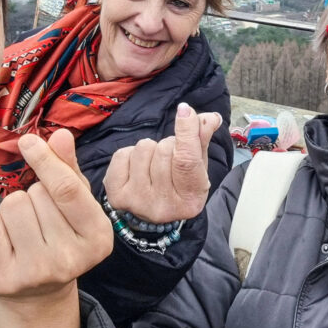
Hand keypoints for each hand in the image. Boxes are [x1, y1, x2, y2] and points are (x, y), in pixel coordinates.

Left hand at [0, 129, 112, 299]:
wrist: (39, 292)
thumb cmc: (61, 235)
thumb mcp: (76, 204)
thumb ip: (69, 169)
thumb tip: (61, 135)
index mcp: (97, 237)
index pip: (67, 190)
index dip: (46, 161)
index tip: (28, 141)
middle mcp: (70, 259)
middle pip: (36, 194)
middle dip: (34, 194)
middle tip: (41, 218)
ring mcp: (36, 272)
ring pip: (11, 206)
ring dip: (13, 209)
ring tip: (24, 229)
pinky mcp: (3, 279)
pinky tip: (8, 242)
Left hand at [103, 102, 220, 222]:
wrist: (150, 217)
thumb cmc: (178, 186)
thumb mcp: (197, 167)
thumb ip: (202, 140)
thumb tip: (211, 117)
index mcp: (190, 199)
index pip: (187, 160)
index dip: (186, 132)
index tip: (185, 110)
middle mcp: (163, 204)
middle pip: (164, 149)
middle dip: (168, 144)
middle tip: (170, 158)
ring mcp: (137, 201)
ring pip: (143, 148)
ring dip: (150, 149)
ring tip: (153, 164)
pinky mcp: (116, 195)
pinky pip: (122, 154)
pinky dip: (130, 155)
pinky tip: (136, 169)